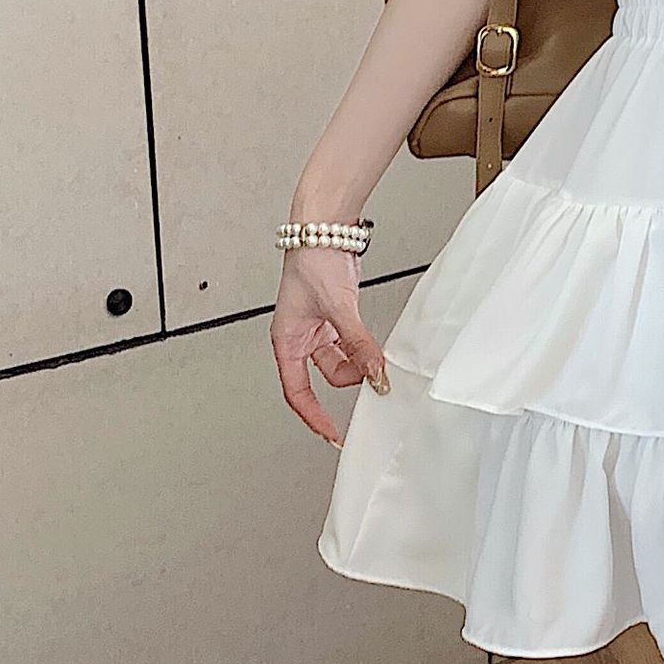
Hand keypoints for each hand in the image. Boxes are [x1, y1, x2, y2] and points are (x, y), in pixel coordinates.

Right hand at [270, 246, 389, 447]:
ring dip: (360, 362)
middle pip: (325, 377)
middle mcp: (299, 338)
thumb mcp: (338, 308)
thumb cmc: (312, 261)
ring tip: (377, 359)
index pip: (297, 391)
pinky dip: (364, 348)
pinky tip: (376, 348)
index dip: (314, 415)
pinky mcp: (335, 317)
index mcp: (286, 340)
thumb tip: (375, 374)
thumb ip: (359, 344)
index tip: (331, 433)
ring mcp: (318, 328)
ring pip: (341, 361)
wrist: (324, 230)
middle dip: (349, 380)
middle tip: (374, 383)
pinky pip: (351, 344)